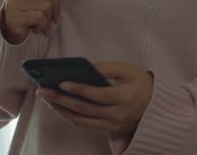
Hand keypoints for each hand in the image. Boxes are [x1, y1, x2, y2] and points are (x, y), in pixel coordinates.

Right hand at [2, 0, 69, 43]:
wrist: (11, 31)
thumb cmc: (28, 12)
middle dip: (57, 4)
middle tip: (56, 15)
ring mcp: (13, 3)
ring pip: (46, 6)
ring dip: (49, 18)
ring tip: (43, 23)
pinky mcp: (15, 17)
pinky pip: (40, 18)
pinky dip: (43, 25)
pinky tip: (37, 28)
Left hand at [36, 62, 153, 136]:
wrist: (153, 106)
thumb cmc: (140, 83)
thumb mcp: (128, 70)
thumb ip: (107, 68)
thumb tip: (85, 67)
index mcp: (125, 97)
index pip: (100, 95)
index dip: (81, 90)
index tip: (63, 82)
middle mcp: (117, 115)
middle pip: (85, 109)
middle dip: (61, 100)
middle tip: (43, 90)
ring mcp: (111, 125)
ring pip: (81, 120)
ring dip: (60, 109)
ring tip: (45, 96)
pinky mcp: (106, 129)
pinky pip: (83, 124)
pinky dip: (67, 114)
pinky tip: (56, 104)